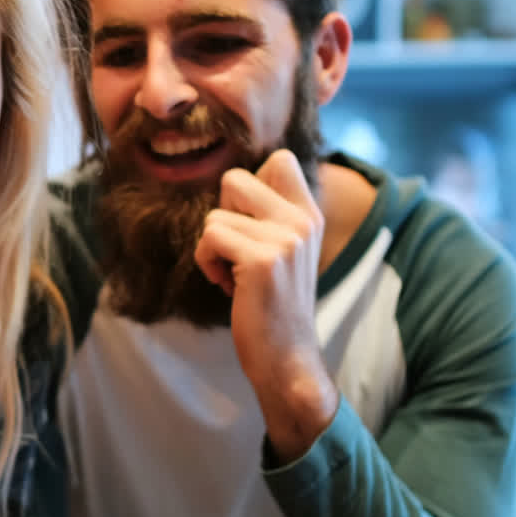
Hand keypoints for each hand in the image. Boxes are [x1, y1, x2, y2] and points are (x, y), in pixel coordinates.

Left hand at [194, 150, 337, 460]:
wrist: (286, 357)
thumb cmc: (272, 305)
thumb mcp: (283, 251)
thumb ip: (269, 215)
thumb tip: (234, 182)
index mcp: (308, 214)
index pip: (279, 159)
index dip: (249, 185)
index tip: (248, 221)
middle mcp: (302, 220)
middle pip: (235, 178)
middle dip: (221, 214)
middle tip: (235, 250)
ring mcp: (285, 238)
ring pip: (215, 215)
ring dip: (211, 248)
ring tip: (234, 275)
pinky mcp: (262, 259)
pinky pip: (209, 238)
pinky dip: (207, 263)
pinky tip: (228, 286)